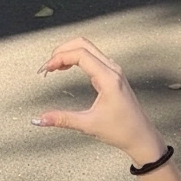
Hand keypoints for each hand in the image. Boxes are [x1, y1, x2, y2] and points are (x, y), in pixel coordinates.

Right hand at [32, 38, 165, 167]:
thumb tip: (40, 119)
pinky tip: (65, 69)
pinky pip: (92, 57)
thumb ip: (63, 119)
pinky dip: (76, 58)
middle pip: (82, 44)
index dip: (59, 58)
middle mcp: (112, 69)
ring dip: (68, 53)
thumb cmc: (121, 131)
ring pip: (88, 48)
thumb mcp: (88, 125)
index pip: (79, 54)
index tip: (46, 70)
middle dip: (61, 51)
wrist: (141, 137)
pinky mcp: (113, 75)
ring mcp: (114, 70)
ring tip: (52, 68)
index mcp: (108, 78)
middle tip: (46, 67)